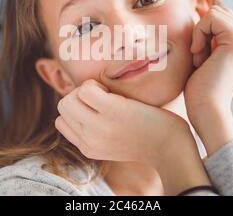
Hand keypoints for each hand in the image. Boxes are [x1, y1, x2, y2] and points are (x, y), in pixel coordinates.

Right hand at [55, 79, 210, 194]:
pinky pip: (86, 88)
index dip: (78, 109)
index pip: (61, 121)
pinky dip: (97, 84)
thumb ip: (95, 130)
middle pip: (63, 106)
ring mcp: (98, 127)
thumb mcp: (112, 142)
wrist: (171, 147)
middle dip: (79, 97)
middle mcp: (89, 140)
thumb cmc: (146, 137)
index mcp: (88, 148)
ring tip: (108, 96)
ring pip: (68, 98)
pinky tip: (115, 93)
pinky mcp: (112, 111)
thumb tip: (83, 103)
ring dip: (86, 90)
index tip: (97, 109)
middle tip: (103, 99)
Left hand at [185, 5, 232, 155]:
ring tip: (202, 61)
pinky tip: (200, 58)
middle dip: (201, 33)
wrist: (206, 110)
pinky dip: (198, 36)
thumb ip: (208, 34)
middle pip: (216, 12)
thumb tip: (200, 6)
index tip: (202, 60)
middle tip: (201, 60)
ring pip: (213, 13)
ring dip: (199, 36)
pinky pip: (210, 17)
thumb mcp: (204, 54)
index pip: (218, 17)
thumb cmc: (199, 88)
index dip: (202, 34)